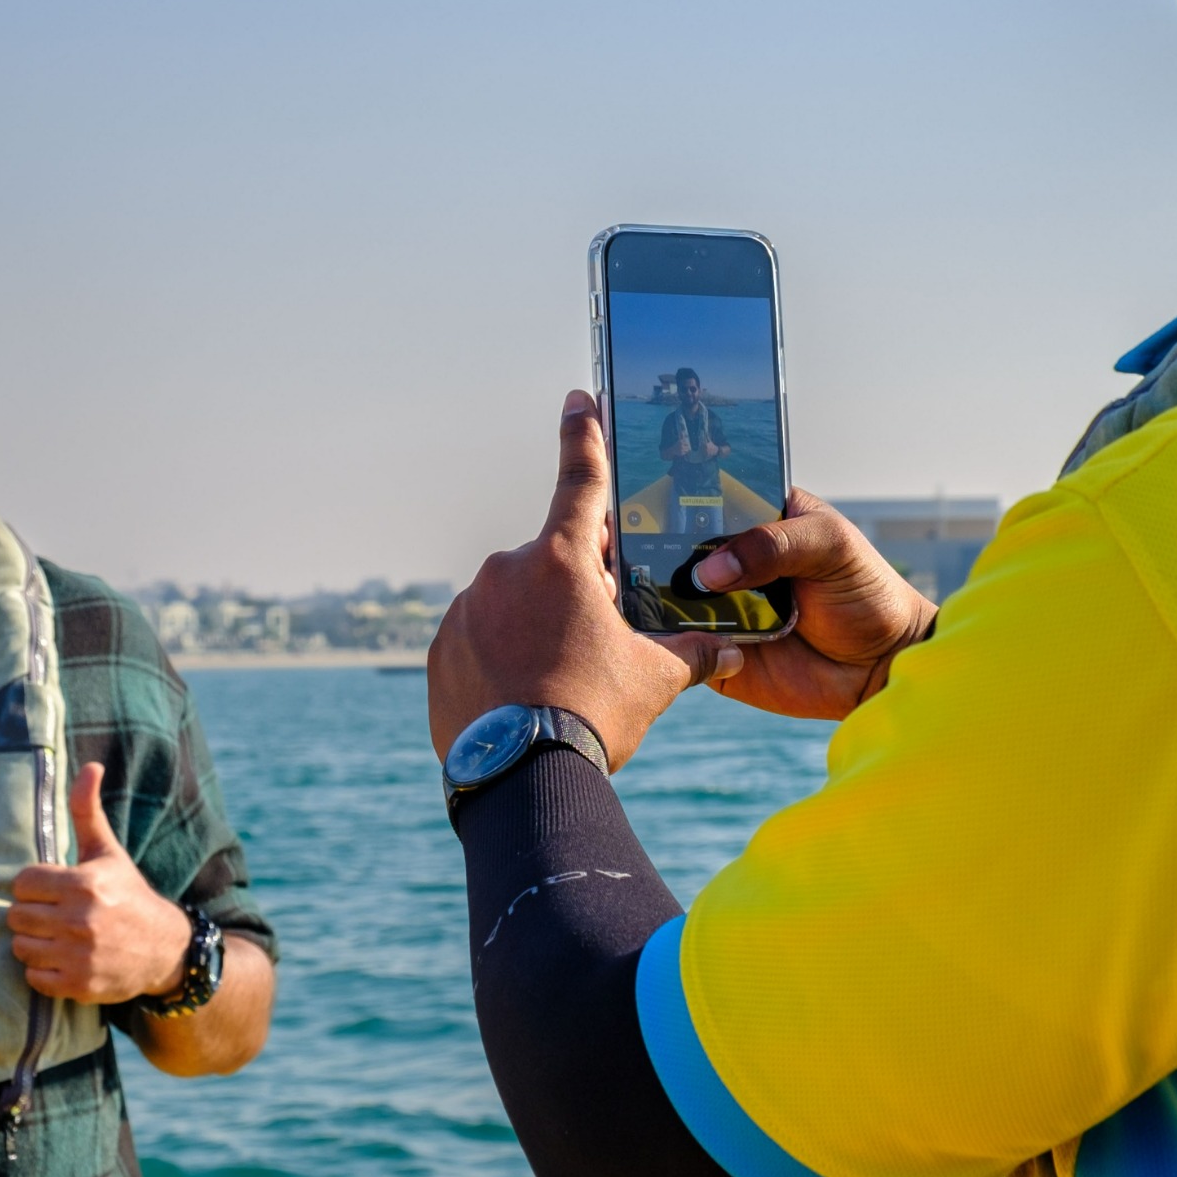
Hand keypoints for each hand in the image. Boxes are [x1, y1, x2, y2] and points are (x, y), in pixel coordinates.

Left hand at [8, 764, 192, 1003]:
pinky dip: (43, 971)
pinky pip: (34, 977)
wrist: (165, 948)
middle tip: (53, 914)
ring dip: (34, 943)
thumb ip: (88, 811)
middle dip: (31, 914)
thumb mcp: (108, 852)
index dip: (34, 885)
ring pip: (21, 947)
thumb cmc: (129, 895)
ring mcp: (79, 955)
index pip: (23, 882)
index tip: (51, 889)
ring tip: (56, 937)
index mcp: (84, 883)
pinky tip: (63, 959)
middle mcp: (81, 920)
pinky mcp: (78, 985)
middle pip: (17, 916)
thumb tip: (90, 766)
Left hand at [427, 390, 737, 767]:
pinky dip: (498, 660)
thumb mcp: (655, 680)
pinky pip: (477, 641)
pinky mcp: (440, 650)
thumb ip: (694, 653)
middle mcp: (505, 572)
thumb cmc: (594, 716)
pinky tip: (520, 699)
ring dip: (533, 629)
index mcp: (561, 560)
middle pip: (552, 565)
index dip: (584, 434)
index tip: (579, 396)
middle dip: (575, 593)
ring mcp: (465, 610)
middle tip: (596, 646)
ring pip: (511, 605)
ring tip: (557, 685)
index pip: (581, 479)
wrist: (522, 780)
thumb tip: (737, 653)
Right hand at [668, 488, 936, 721]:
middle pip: (678, 550)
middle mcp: (731, 563)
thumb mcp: (830, 546)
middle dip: (657, 550)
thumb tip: (712, 568)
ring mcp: (721, 609)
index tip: (649, 499)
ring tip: (649, 589)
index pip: (707, 500)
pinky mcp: (718, 654)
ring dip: (660, 596)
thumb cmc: (865, 592)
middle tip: (640, 549)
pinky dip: (674, 643)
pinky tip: (671, 632)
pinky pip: (684, 648)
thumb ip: (776, 544)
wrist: (881, 665)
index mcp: (757, 520)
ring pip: (671, 598)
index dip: (678, 498)